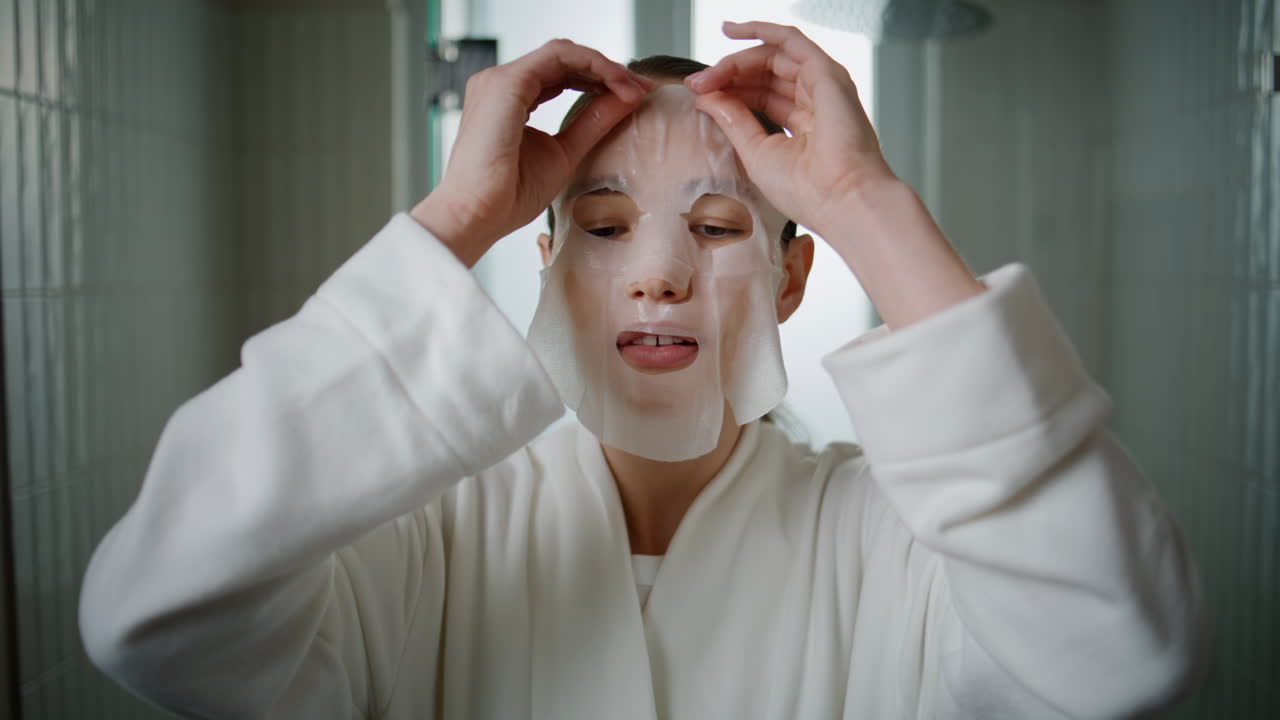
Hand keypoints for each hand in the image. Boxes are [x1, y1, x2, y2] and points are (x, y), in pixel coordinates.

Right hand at [413, 40, 652, 266]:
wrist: (478, 215)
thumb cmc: (509, 196)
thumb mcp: (564, 152)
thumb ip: (592, 123)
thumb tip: (627, 100)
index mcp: (509, 99)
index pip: (561, 75)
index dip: (600, 81)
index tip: (634, 98)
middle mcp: (501, 83)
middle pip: (565, 60)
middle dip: (608, 71)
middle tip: (641, 89)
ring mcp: (501, 79)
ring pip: (564, 53)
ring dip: (605, 66)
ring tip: (634, 89)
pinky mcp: (508, 82)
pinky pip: (560, 56)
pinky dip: (594, 65)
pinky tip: (617, 84)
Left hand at [684, 21, 895, 237]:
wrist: (839, 200)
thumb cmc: (807, 191)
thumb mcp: (755, 152)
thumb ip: (732, 120)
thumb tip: (706, 95)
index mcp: (804, 125)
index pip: (761, 95)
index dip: (729, 91)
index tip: (698, 95)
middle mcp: (816, 101)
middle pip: (765, 73)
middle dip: (728, 74)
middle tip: (697, 84)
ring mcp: (823, 85)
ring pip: (773, 56)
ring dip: (736, 61)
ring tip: (708, 76)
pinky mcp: (826, 72)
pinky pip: (790, 39)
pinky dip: (761, 29)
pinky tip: (733, 30)